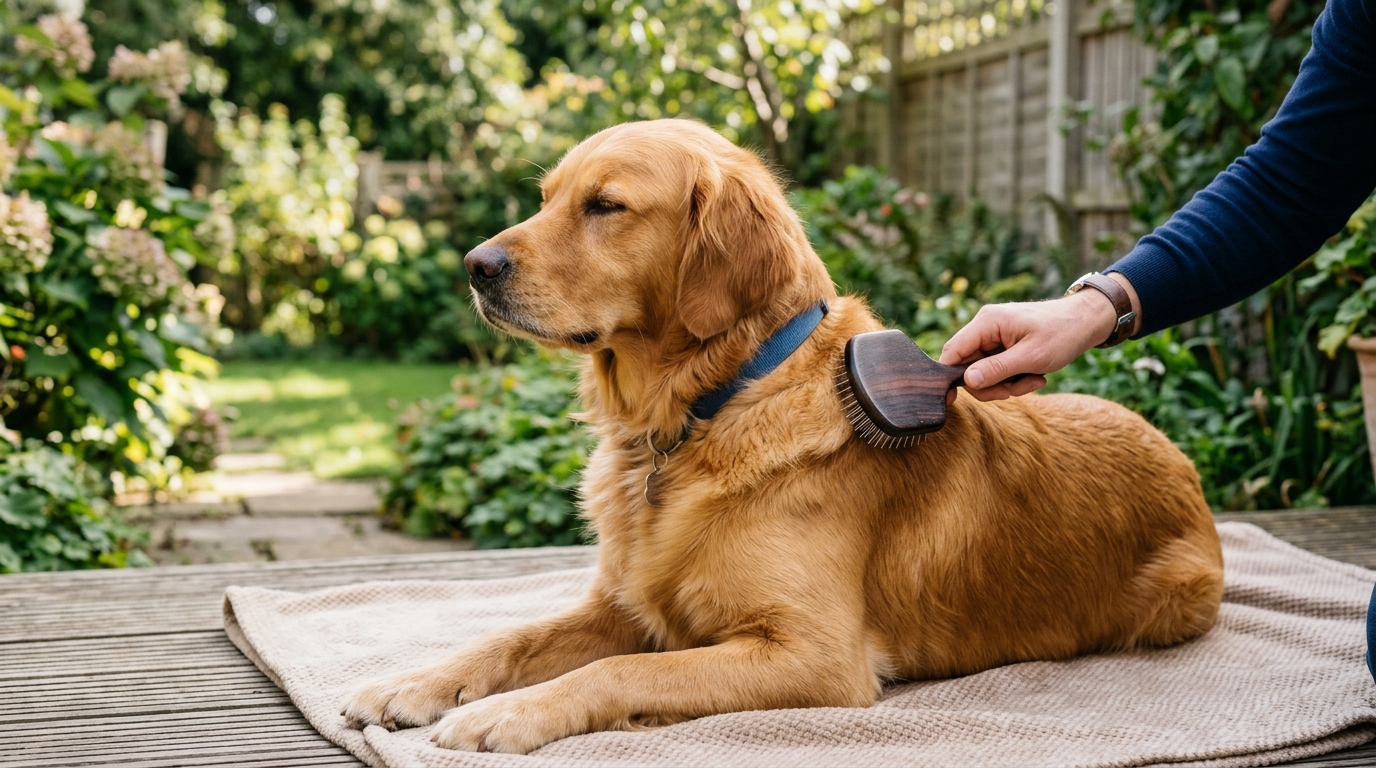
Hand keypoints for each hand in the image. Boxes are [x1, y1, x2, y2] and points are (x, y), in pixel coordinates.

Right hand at [939, 273, 1140, 400]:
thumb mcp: (1031, 357)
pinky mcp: (1003, 345)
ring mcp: (994, 336)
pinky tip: (1034, 375)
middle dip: (991, 384)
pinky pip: (998, 369)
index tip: (953, 400)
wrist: (1086, 322)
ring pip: (984, 372)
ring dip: (1007, 384)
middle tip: (1015, 391)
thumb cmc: (1062, 334)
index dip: (948, 377)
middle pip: (967, 366)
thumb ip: (996, 369)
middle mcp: (985, 327)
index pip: (952, 352)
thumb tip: (966, 381)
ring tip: (1033, 380)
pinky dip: (1014, 378)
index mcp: (987, 323)